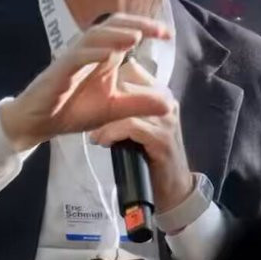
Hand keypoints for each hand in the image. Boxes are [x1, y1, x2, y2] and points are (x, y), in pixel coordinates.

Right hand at [0, 13, 172, 151]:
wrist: (40, 123)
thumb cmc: (74, 110)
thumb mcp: (114, 109)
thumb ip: (140, 104)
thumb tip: (170, 104)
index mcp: (102, 55)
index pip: (125, 31)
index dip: (145, 28)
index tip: (167, 34)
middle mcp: (88, 50)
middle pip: (111, 25)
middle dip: (135, 24)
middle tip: (158, 30)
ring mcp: (72, 58)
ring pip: (93, 37)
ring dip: (114, 36)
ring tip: (135, 38)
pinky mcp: (59, 71)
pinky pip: (75, 57)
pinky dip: (91, 54)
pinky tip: (107, 55)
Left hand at [89, 56, 193, 213]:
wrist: (173, 189)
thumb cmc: (151, 157)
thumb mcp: (140, 126)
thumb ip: (127, 109)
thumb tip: (99, 97)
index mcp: (161, 95)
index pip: (133, 70)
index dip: (109, 80)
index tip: (93, 98)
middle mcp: (166, 102)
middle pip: (127, 85)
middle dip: (103, 101)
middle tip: (87, 119)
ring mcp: (166, 120)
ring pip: (127, 106)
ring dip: (104, 121)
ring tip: (94, 135)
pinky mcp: (162, 138)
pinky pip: (131, 126)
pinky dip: (112, 133)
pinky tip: (103, 142)